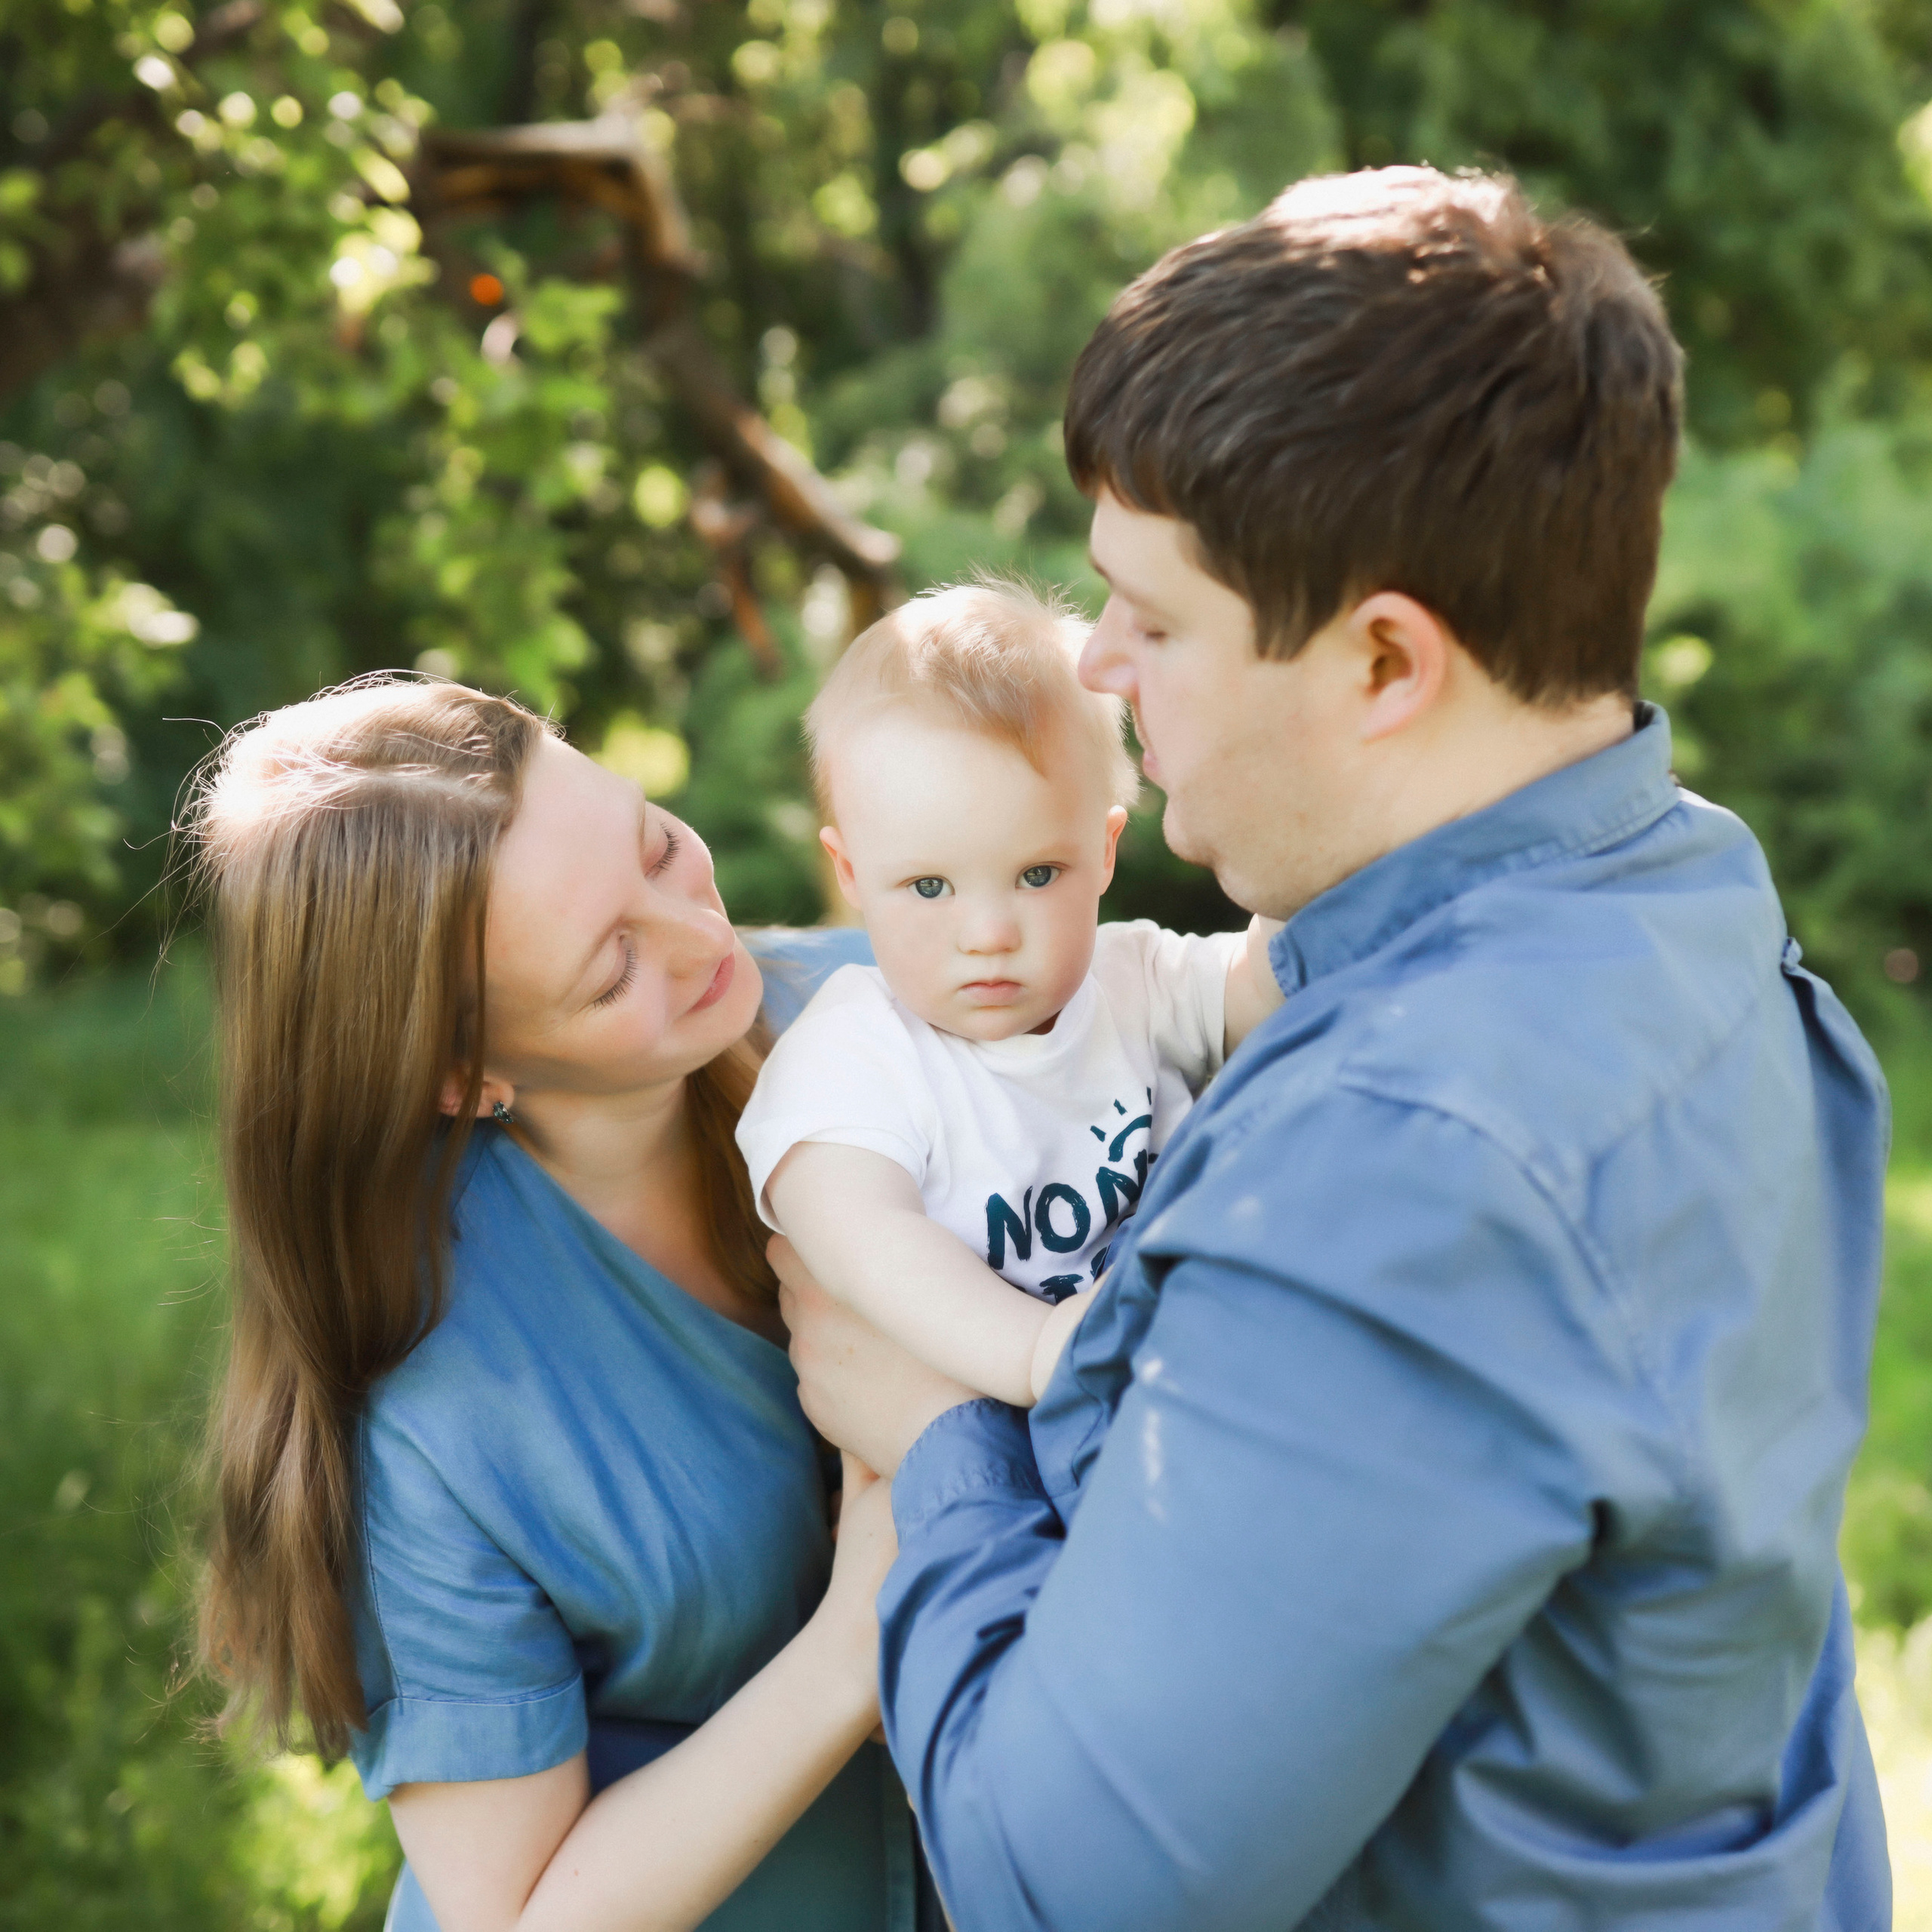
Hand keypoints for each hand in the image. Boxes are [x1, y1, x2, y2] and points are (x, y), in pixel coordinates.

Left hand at [774, 1236, 973, 1475]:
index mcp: (827, 1288)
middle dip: (812, 1293)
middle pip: (789, 1293)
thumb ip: (882, 1264)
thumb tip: (875, 1248)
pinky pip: (815, 1378)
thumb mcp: (922, 1285)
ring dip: (825, 1337)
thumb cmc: (950, 1346)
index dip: (800, 1251)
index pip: (780, 1250)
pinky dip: (835, 1376)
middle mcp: (808, 1326)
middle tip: (855, 1301)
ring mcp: (808, 1369)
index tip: (827, 1257)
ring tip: (873, 1350)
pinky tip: (873, 1385)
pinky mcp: (814, 1406)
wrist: (951, 1432)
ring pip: (803, 1338)